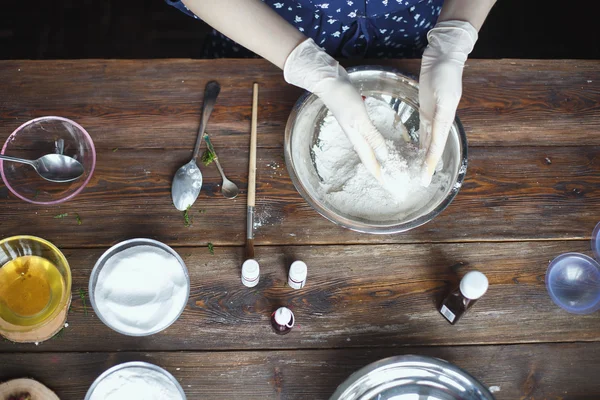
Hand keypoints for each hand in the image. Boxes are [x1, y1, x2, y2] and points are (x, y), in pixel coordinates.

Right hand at [284, 39, 387, 180]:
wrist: (329, 82)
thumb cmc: (343, 99)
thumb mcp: (360, 118)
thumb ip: (372, 136)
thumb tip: (385, 156)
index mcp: (357, 139)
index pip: (370, 162)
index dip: (379, 175)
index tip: (389, 187)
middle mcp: (357, 137)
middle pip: (370, 158)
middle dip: (380, 170)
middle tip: (393, 179)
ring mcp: (357, 128)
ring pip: (370, 149)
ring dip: (379, 158)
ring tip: (390, 165)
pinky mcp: (358, 119)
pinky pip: (370, 137)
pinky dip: (378, 143)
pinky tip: (382, 142)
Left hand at [418, 21, 477, 185]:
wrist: (443, 55)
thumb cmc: (444, 73)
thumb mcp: (442, 95)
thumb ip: (439, 114)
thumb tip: (436, 134)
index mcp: (445, 118)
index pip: (436, 147)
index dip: (430, 164)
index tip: (424, 178)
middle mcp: (440, 120)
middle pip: (433, 148)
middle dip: (427, 164)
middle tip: (420, 181)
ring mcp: (433, 114)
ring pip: (428, 141)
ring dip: (424, 155)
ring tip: (418, 170)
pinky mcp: (426, 108)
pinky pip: (424, 129)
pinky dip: (422, 141)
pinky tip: (417, 150)